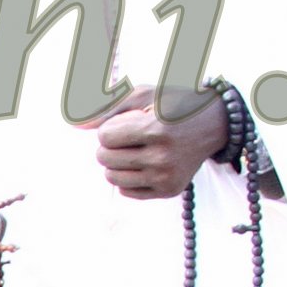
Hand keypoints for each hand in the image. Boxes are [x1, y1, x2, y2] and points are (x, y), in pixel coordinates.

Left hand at [93, 88, 229, 200]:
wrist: (213, 123)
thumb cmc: (174, 103)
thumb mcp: (142, 94)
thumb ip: (105, 107)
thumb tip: (73, 124)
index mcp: (156, 129)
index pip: (104, 137)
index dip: (111, 127)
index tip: (128, 121)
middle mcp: (163, 157)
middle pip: (104, 158)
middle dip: (111, 145)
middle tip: (132, 135)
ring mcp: (167, 177)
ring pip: (111, 177)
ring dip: (116, 162)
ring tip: (135, 149)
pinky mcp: (169, 191)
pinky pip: (126, 191)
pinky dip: (128, 177)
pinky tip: (144, 163)